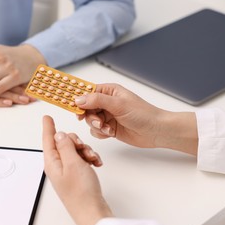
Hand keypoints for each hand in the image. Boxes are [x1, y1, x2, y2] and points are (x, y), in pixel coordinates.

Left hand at [42, 115, 111, 224]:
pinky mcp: (76, 175)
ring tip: (93, 159)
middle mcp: (57, 166)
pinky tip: (96, 163)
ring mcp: (67, 171)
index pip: (48, 139)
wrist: (92, 212)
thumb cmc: (81, 192)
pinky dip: (89, 158)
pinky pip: (81, 159)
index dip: (48, 127)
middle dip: (76, 142)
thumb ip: (65, 146)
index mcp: (52, 162)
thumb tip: (59, 134)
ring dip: (86, 150)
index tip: (47, 117)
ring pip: (74, 150)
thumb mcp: (73, 163)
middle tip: (84, 149)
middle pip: (63, 143)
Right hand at [75, 83, 197, 154]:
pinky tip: (111, 133)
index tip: (68, 103)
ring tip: (108, 128)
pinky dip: (101, 133)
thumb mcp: (118, 104)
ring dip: (97, 126)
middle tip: (97, 121)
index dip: (77, 97)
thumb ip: (96, 100)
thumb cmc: (143, 114)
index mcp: (109, 91)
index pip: (86, 91)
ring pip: (89, 121)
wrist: (156, 131)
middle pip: (86, 108)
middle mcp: (106, 102)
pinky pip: (95, 131)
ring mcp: (107, 115)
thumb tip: (78, 99)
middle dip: (89, 117)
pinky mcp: (109, 128)